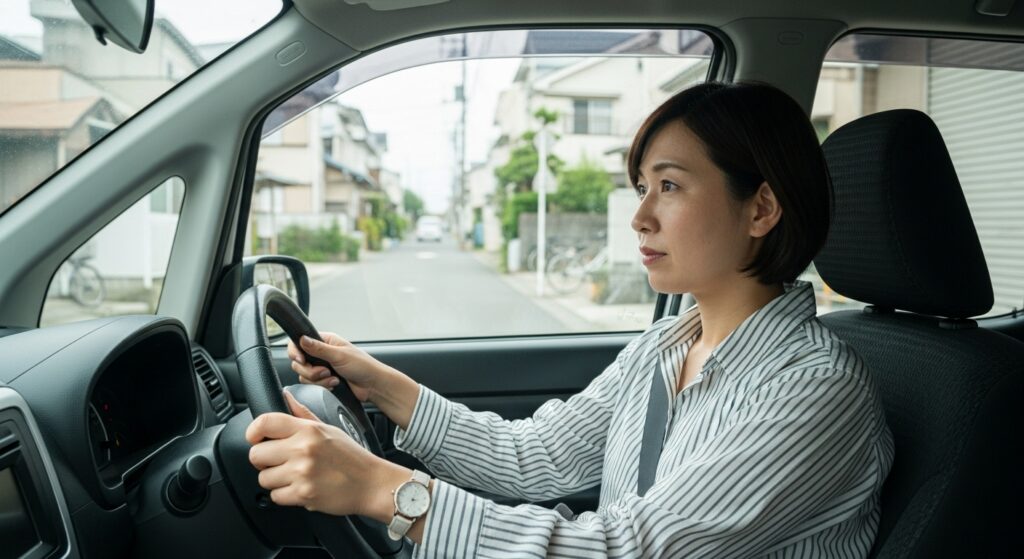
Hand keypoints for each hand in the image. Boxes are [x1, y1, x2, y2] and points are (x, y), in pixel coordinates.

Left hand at [246, 391, 405, 518]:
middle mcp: (303, 449)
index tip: (254, 438)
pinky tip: (300, 488)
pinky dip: (285, 495)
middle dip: (264, 460)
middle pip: (256, 454)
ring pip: (264, 478)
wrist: (371, 483)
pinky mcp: (304, 494)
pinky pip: (275, 496)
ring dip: (275, 480)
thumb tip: (286, 396)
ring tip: (294, 476)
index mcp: (308, 430)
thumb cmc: (351, 457)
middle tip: (279, 462)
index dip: (253, 431)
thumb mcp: (329, 428)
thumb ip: (303, 414)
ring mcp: (302, 472)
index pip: (265, 422)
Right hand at [288, 332, 388, 401]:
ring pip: (304, 375)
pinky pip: (312, 385)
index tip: (301, 360)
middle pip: (299, 363)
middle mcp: (321, 353)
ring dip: (319, 380)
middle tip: (326, 371)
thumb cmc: (363, 366)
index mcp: (325, 341)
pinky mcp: (323, 380)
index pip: (299, 342)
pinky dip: (323, 386)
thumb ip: (319, 349)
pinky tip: (335, 384)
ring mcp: (321, 367)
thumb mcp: (340, 355)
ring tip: (334, 378)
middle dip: (311, 371)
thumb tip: (302, 339)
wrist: (372, 386)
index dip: (296, 352)